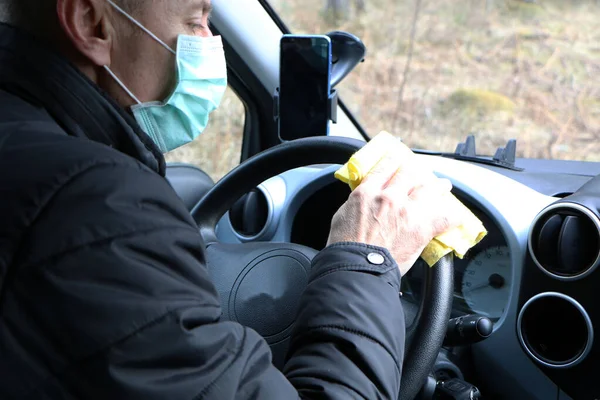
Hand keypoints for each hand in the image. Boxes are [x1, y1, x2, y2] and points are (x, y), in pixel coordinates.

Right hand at [327, 155, 458, 275]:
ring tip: (444, 186)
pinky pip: (444, 218)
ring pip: (429, 190)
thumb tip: (366, 198)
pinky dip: (452, 216)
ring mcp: (408, 212)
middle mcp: (389, 197)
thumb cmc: (345, 247)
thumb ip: (359, 202)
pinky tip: (456, 215)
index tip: (398, 161)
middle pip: (409, 174)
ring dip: (438, 187)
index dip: (393, 162)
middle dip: (416, 172)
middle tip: (420, 174)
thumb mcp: (343, 215)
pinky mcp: (422, 229)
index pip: (384, 168)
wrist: (356, 268)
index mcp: (367, 192)